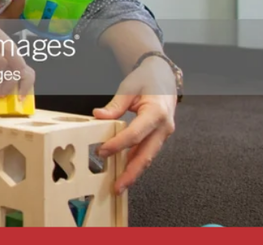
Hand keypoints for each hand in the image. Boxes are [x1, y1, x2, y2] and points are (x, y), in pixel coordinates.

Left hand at [92, 59, 177, 193]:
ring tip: (120, 184)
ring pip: (148, 157)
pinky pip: (147, 151)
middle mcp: (163, 127)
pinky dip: (136, 161)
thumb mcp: (128, 88)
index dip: (118, 145)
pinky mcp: (159, 136)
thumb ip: (115, 105)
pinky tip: (125, 169)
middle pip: (146, 154)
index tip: (102, 151)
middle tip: (118, 186)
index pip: (135, 135)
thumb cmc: (147, 80)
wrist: (163, 76)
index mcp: (157, 113)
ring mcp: (163, 133)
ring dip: (134, 171)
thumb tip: (98, 116)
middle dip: (131, 173)